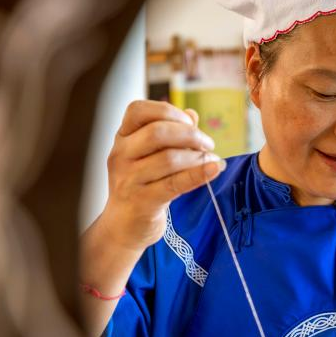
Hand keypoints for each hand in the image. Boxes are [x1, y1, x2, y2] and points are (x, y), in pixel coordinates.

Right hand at [98, 100, 223, 252]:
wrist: (123, 226)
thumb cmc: (142, 184)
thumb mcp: (149, 156)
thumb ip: (170, 133)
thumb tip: (191, 114)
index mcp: (122, 138)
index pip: (138, 110)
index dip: (168, 111)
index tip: (189, 122)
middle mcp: (121, 155)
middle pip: (158, 132)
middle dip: (191, 135)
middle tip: (208, 143)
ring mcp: (129, 179)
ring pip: (169, 158)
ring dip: (198, 157)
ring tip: (212, 160)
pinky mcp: (142, 201)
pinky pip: (175, 184)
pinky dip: (199, 174)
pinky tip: (214, 169)